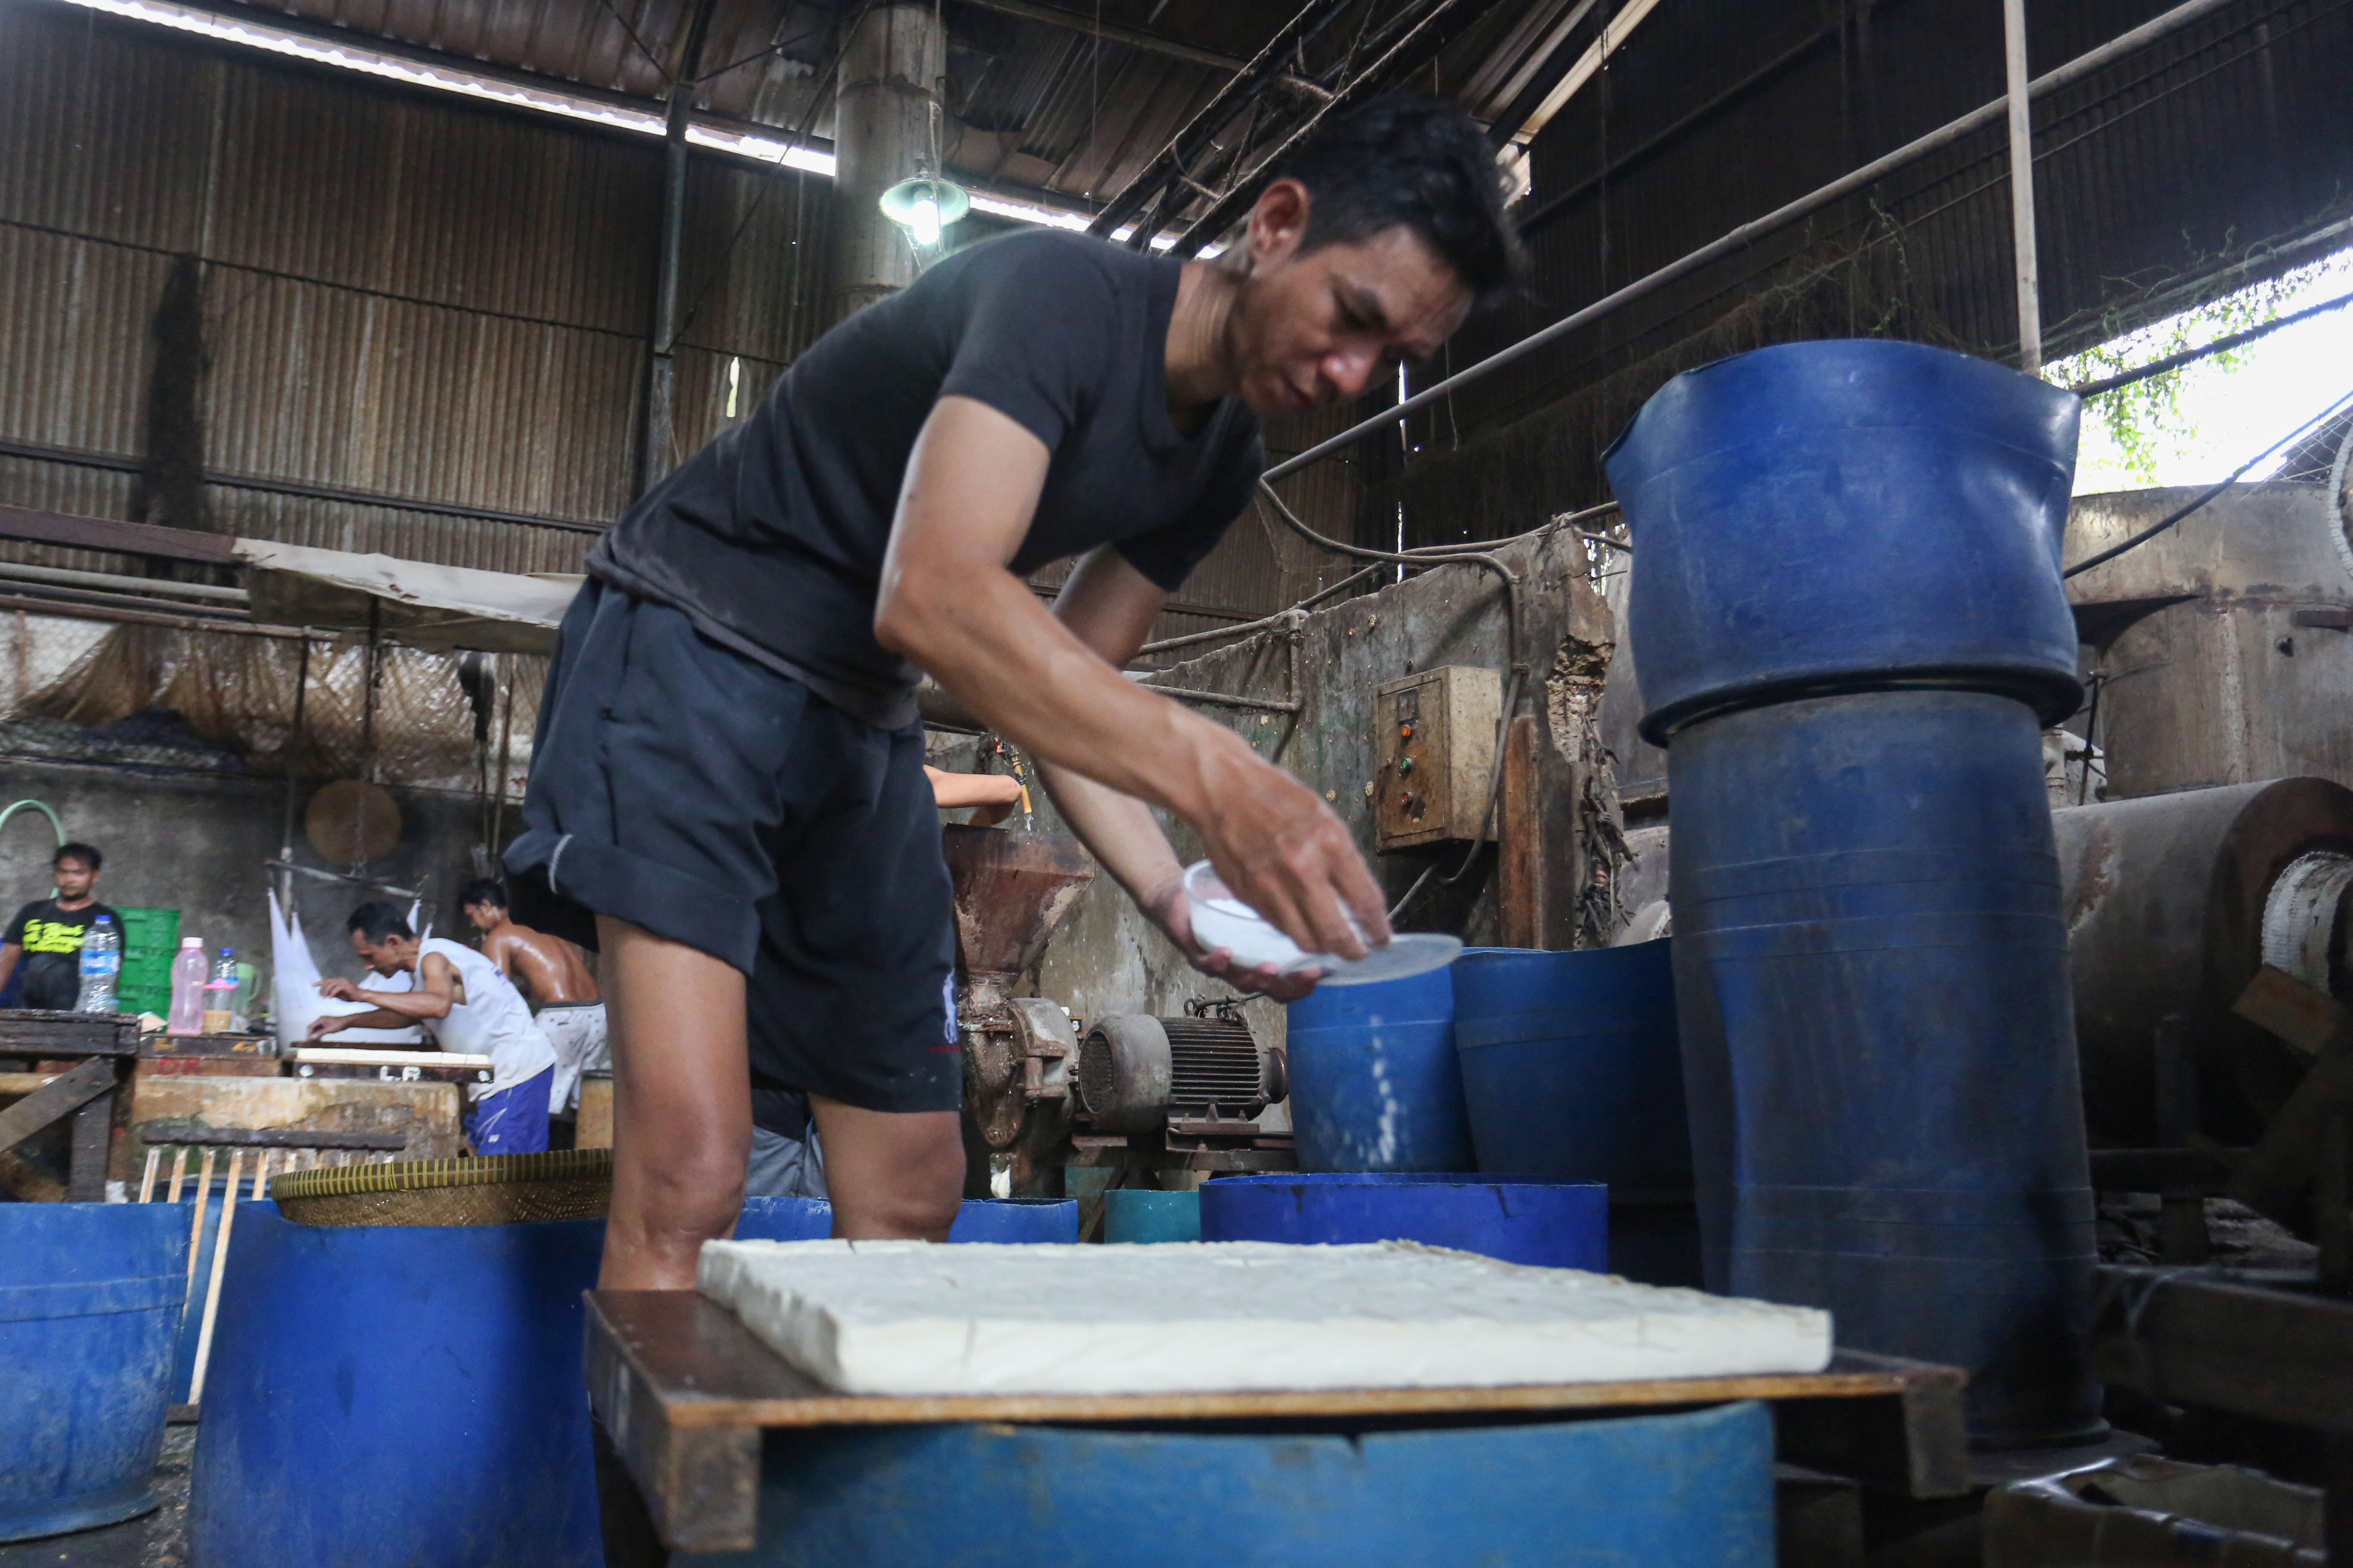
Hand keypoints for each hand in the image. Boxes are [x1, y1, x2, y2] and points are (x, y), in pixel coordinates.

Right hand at [305, 1014, 343, 1040]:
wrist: (347, 1022)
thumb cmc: (339, 1024)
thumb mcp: (329, 1030)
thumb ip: (320, 1033)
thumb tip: (312, 1037)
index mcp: (320, 1019)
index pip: (311, 1026)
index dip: (308, 1033)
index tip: (307, 1039)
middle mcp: (321, 1020)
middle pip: (312, 1027)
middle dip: (310, 1034)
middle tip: (309, 1041)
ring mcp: (324, 1022)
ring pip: (316, 1029)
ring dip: (314, 1034)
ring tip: (313, 1041)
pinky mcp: (326, 1024)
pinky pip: (320, 1029)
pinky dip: (319, 1033)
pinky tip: (319, 1039)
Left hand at [315, 977, 361, 1002]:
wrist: (361, 996)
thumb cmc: (350, 995)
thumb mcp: (339, 994)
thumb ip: (332, 992)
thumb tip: (324, 993)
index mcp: (338, 981)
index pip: (326, 980)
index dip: (319, 983)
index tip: (312, 985)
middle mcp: (340, 980)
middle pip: (327, 982)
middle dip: (322, 989)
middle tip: (320, 996)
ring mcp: (344, 982)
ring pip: (331, 984)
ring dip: (326, 991)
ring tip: (324, 997)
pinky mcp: (347, 986)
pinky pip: (337, 988)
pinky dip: (332, 993)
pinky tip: (330, 998)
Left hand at [1142, 875, 1320, 1002]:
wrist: (1178, 899)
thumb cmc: (1221, 903)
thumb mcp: (1256, 905)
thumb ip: (1281, 907)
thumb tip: (1320, 896)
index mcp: (1260, 962)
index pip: (1287, 983)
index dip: (1305, 983)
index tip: (1324, 971)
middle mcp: (1241, 970)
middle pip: (1269, 989)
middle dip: (1290, 984)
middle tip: (1306, 975)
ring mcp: (1218, 965)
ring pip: (1239, 980)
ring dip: (1256, 976)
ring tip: (1270, 968)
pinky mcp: (1194, 953)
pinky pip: (1205, 963)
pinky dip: (1217, 959)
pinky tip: (1227, 951)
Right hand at [1192, 748, 1390, 961]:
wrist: (1223, 790)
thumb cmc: (1278, 796)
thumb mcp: (1325, 817)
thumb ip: (1342, 858)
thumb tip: (1358, 898)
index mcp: (1330, 844)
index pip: (1365, 903)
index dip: (1377, 930)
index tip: (1382, 940)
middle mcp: (1303, 871)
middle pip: (1335, 934)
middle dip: (1352, 951)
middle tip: (1358, 953)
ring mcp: (1273, 888)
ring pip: (1305, 940)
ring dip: (1322, 947)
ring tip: (1329, 942)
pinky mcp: (1250, 897)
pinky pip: (1280, 927)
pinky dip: (1294, 930)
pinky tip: (1301, 922)